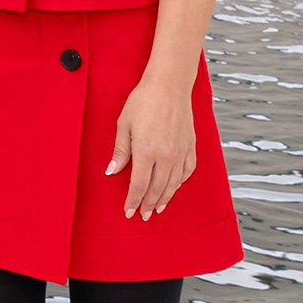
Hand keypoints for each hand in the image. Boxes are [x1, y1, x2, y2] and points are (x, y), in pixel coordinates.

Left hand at [106, 78, 197, 219]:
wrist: (169, 87)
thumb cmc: (142, 102)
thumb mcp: (123, 124)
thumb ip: (120, 151)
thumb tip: (112, 172)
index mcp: (146, 151)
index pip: (139, 185)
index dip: (133, 200)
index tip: (128, 212)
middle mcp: (166, 156)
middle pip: (157, 188)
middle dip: (148, 204)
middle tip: (143, 216)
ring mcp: (181, 152)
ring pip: (173, 184)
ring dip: (165, 198)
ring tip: (158, 209)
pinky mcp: (191, 147)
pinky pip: (187, 171)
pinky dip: (180, 183)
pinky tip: (174, 187)